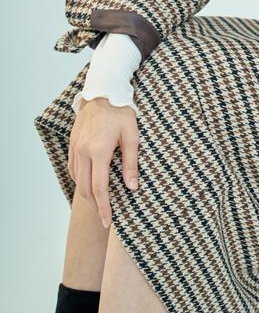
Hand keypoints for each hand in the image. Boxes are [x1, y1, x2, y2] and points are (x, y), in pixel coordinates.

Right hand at [68, 97, 138, 228]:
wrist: (103, 91)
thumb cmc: (121, 112)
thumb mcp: (132, 136)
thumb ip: (131, 163)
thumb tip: (132, 187)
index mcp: (99, 151)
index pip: (99, 188)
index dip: (104, 207)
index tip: (109, 221)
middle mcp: (83, 151)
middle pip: (85, 188)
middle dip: (95, 205)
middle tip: (105, 216)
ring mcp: (75, 147)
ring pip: (77, 179)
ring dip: (86, 193)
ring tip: (98, 201)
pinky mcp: (72, 142)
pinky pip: (72, 167)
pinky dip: (79, 179)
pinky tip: (88, 182)